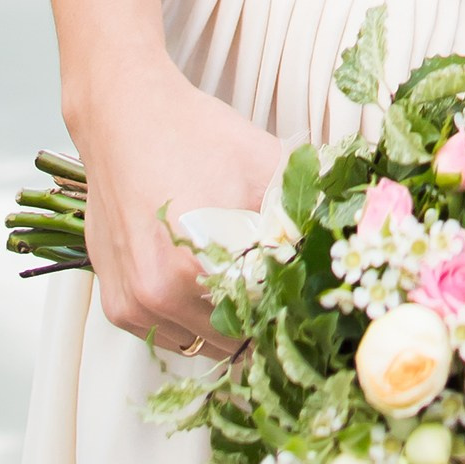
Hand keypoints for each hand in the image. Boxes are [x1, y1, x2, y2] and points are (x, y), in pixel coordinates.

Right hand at [69, 65, 279, 347]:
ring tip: (240, 284)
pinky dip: (190, 320)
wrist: (124, 118)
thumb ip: (303, 210)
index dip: (291, 306)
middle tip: (278, 291)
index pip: (265, 317)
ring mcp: (133, 305)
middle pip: (234, 339)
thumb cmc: (194, 136)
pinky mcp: (116, 305)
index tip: (305, 293)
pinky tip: (201, 281)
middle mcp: (159, 296)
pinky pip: (168, 335)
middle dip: (260, 319)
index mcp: (197, 266)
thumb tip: (348, 238)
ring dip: (224, 326)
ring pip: (201, 345)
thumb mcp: (264, 164)